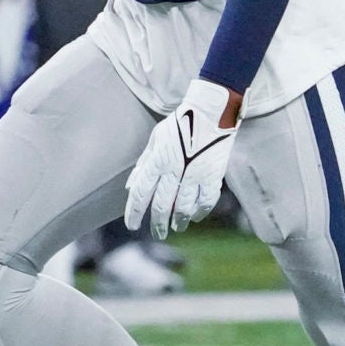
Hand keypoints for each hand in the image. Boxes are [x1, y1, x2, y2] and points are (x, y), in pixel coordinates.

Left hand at [125, 78, 239, 239]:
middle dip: (157, 224)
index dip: (134, 212)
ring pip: (184, 207)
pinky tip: (196, 217)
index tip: (132, 225)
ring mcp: (195, 174)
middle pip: (162, 205)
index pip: (141, 193)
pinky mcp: (213, 175)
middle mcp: (174, 170)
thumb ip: (144, 164)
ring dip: (179, 221)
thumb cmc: (180, 123)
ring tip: (177, 228)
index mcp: (158, 160)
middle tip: (158, 233)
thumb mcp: (156, 139)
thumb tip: (131, 187)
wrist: (210, 112)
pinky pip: (206, 200)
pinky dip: (201, 211)